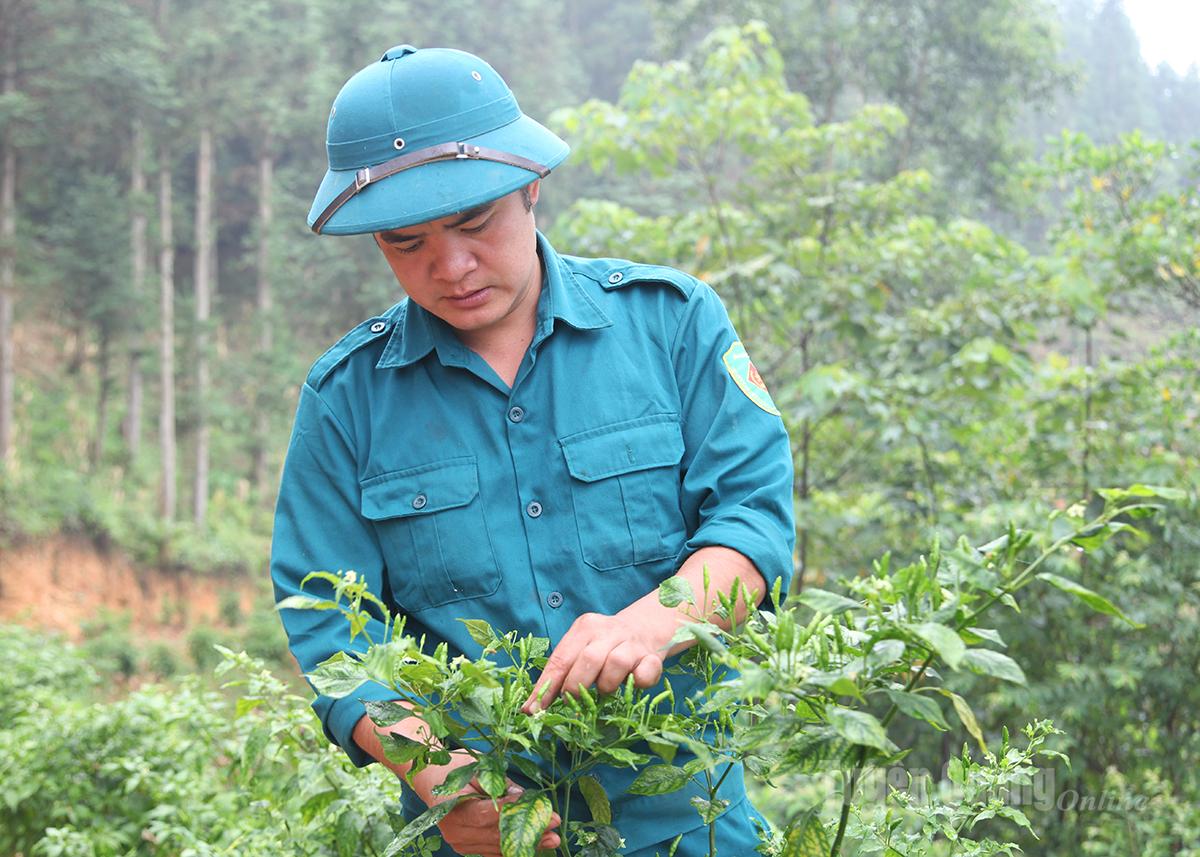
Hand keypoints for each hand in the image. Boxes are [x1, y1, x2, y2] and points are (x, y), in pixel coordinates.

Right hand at [409, 750, 560, 855]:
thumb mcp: (476, 767)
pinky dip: (513, 848)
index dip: (516, 814)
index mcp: (452, 808)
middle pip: (496, 835)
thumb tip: (523, 798)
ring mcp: (459, 842)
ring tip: (551, 840)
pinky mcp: (465, 847)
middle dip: (529, 832)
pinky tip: (534, 845)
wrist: (430, 780)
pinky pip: (492, 851)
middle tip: (555, 829)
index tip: (542, 811)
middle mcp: (454, 830)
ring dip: (526, 844)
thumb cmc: (454, 768)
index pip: (489, 815)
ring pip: (497, 847)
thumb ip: (498, 783)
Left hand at [523, 611, 667, 712]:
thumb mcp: (579, 650)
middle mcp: (608, 631)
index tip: (534, 710)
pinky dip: (637, 683)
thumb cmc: (603, 646)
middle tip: (573, 701)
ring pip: (616, 664)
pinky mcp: (652, 657)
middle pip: (588, 659)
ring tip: (605, 690)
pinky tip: (632, 683)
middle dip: (576, 687)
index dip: (546, 687)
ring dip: (607, 685)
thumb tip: (532, 708)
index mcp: (584, 628)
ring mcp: (632, 643)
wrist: (643, 628)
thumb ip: (560, 674)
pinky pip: (644, 673)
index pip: (560, 659)